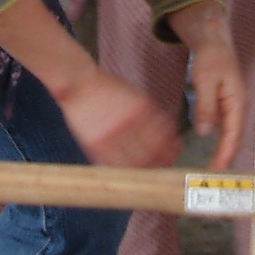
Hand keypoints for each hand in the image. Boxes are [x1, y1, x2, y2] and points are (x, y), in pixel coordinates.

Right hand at [55, 67, 178, 168]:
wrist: (78, 83)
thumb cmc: (106, 88)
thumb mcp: (133, 94)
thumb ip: (147, 112)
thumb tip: (165, 132)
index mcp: (141, 109)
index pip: (163, 136)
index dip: (172, 148)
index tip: (177, 153)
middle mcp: (128, 123)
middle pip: (152, 151)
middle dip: (162, 161)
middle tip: (167, 166)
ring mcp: (111, 135)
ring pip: (135, 162)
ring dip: (144, 168)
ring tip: (150, 171)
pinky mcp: (95, 144)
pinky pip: (113, 163)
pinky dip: (123, 168)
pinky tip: (129, 169)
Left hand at [170, 4, 246, 169]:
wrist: (214, 40)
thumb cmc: (211, 57)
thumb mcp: (205, 80)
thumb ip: (206, 106)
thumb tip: (206, 132)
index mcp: (238, 101)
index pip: (234, 133)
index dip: (227, 153)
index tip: (219, 169)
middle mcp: (239, 106)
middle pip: (236, 137)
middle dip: (228, 156)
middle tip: (215, 176)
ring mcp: (234, 106)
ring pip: (231, 133)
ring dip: (225, 150)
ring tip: (215, 168)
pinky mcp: (227, 105)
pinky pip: (226, 126)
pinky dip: (221, 140)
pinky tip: (213, 149)